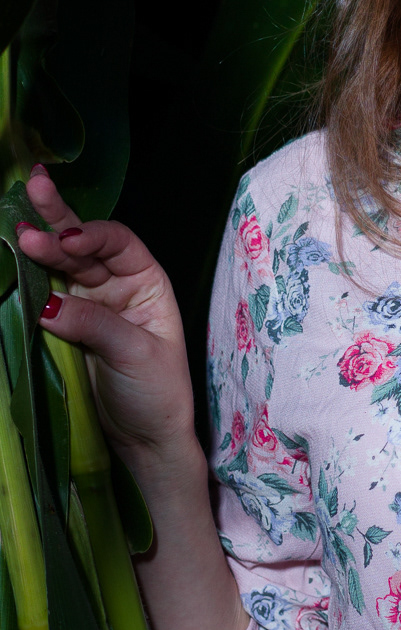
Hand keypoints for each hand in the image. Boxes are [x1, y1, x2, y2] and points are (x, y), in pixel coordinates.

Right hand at [16, 165, 197, 469]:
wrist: (145, 439)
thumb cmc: (158, 393)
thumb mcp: (135, 355)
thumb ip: (94, 324)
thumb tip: (46, 304)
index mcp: (146, 282)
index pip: (118, 242)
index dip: (92, 235)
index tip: (68, 240)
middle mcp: (117, 285)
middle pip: (84, 245)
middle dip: (58, 221)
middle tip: (32, 190)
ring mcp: (88, 304)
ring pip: (60, 266)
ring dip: (39, 245)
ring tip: (16, 225)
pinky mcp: (64, 327)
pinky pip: (45, 295)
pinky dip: (28, 279)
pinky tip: (11, 259)